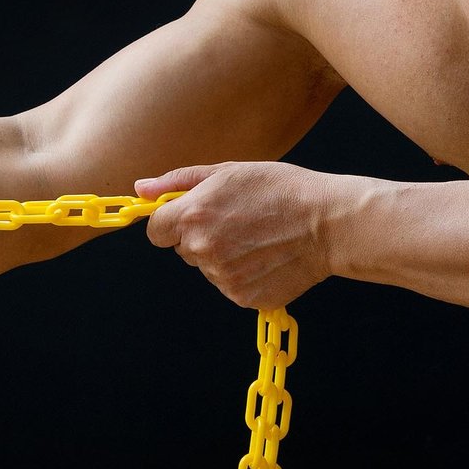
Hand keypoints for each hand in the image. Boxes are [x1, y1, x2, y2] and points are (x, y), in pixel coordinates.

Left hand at [136, 161, 339, 307]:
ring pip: (209, 268)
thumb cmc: (280, 190)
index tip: (191, 217)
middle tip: (238, 222)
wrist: (327, 223)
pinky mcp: (242, 297)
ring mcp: (221, 278)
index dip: (172, 223)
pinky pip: (231, 286)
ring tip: (258, 238)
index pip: (155, 232)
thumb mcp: (228, 171)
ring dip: (224, 257)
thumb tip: (141, 189)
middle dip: (202, 237)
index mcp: (192, 216)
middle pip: (183, 250)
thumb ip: (178, 182)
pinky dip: (244, 275)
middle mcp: (201, 250)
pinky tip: (267, 257)